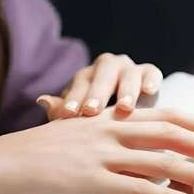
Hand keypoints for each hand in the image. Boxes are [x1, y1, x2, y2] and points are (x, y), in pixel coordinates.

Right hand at [0, 108, 193, 193]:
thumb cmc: (35, 153)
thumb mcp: (74, 134)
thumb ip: (104, 135)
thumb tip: (126, 140)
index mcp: (110, 119)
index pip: (164, 115)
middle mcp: (112, 130)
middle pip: (172, 131)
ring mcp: (103, 154)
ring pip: (163, 159)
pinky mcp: (93, 180)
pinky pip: (139, 188)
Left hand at [37, 53, 162, 118]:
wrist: (129, 125)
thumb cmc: (98, 125)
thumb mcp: (79, 122)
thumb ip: (62, 113)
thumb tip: (42, 100)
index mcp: (87, 77)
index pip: (79, 84)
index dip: (74, 99)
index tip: (68, 115)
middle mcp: (107, 68)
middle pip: (102, 75)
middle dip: (97, 93)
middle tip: (92, 110)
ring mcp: (130, 69)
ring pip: (127, 73)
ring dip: (126, 90)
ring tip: (124, 108)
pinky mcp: (150, 74)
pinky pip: (151, 73)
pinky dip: (151, 80)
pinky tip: (149, 91)